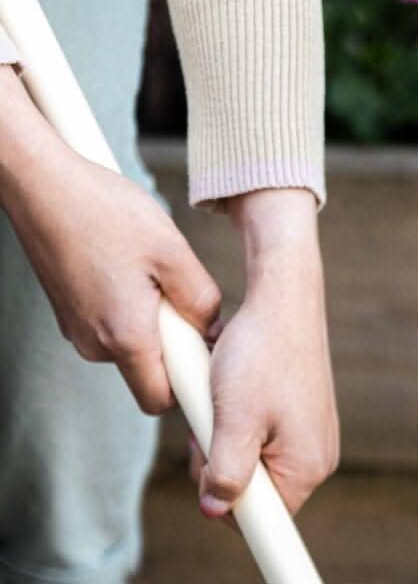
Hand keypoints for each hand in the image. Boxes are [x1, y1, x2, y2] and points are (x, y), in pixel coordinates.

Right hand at [0, 68, 220, 412]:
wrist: (40, 182)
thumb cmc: (100, 208)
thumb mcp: (171, 250)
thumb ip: (201, 299)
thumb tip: (211, 328)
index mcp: (124, 337)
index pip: (160, 400)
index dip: (187, 387)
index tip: (202, 359)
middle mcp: (94, 343)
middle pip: (146, 373)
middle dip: (170, 346)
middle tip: (174, 297)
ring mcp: (76, 329)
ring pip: (128, 347)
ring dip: (147, 323)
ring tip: (146, 273)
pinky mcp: (68, 313)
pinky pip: (109, 326)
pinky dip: (125, 308)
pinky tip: (123, 267)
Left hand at [197, 189, 338, 519]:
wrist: (281, 299)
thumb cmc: (259, 354)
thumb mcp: (232, 418)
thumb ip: (225, 470)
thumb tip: (216, 511)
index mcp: (306, 467)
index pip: (264, 520)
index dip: (228, 505)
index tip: (208, 477)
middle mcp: (317, 459)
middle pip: (255, 492)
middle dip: (221, 465)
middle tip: (209, 423)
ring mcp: (311, 439)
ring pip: (253, 464)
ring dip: (225, 441)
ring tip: (220, 401)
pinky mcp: (302, 419)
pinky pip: (261, 439)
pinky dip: (238, 423)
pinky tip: (234, 394)